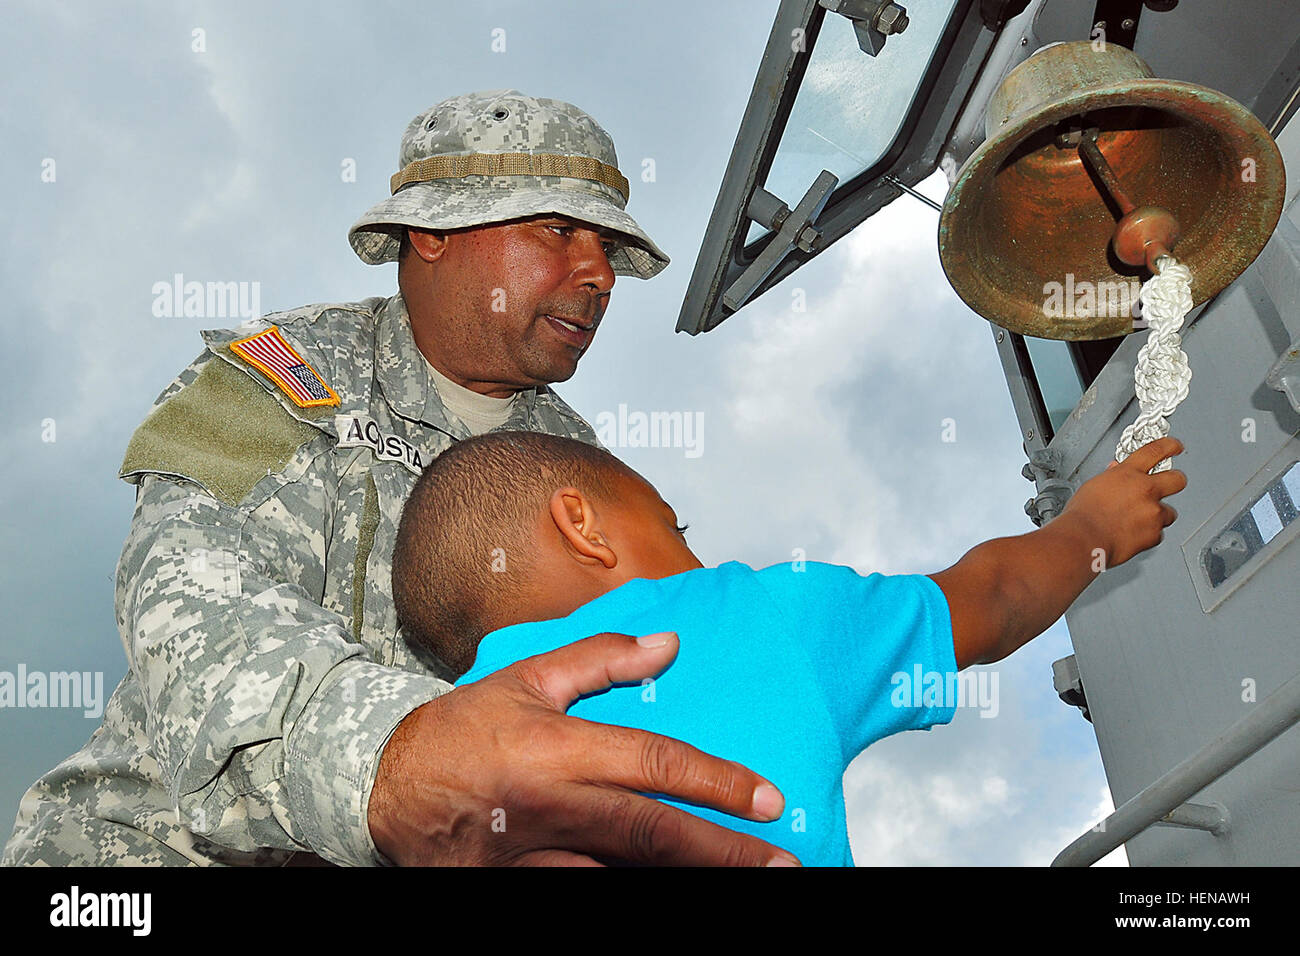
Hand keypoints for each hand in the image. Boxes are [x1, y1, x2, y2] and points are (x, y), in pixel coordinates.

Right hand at [367, 631, 797, 865]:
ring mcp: (530, 855)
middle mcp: (552, 805)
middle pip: (652, 833)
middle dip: (723, 852)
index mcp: (560, 749)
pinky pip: (577, 893)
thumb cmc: (462, 728)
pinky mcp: (510, 887)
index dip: (715, 782)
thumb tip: (668, 645)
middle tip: (782, 863)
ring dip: (681, 881)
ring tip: (737, 883)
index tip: (768, 798)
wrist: (379, 783)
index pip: (653, 764)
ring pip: (621, 877)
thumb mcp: (528, 679)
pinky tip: (663, 891)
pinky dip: (620, 892)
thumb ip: (600, 660)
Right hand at [1062, 436, 1186, 567]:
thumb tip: (1115, 471)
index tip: (1175, 446)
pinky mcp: (1154, 534)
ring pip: (1169, 512)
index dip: (1169, 446)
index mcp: (1128, 474)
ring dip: (1158, 514)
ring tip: (1139, 520)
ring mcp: (1152, 512)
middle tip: (1171, 483)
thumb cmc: (1082, 516)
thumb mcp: (1093, 487)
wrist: (1084, 540)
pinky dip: (1148, 534)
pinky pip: (1158, 533)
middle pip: (1177, 479)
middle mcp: (1145, 490)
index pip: (1155, 451)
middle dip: (1175, 480)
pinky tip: (1133, 534)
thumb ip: (1111, 477)